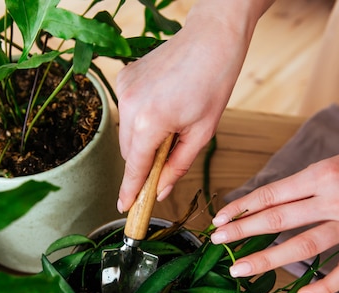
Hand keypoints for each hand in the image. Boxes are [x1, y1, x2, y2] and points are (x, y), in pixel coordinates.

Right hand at [116, 0, 271, 212]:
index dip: (130, 191)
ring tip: (172, 122)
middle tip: (166, 161)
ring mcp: (123, 89)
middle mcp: (129, 105)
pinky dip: (141, 118)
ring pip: (126, 133)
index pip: (135, 168)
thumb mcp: (202, 132)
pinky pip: (127, 111)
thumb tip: (160, 190)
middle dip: (144, 163)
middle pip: (129, 152)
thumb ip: (177, 165)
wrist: (211, 37)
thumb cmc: (214, 81)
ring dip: (143, 140)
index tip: (124, 208)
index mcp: (149, 122)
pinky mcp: (123, 78)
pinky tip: (163, 105)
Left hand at [211, 135, 338, 292]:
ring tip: (240, 269)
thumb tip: (275, 198)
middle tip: (217, 242)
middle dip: (242, 231)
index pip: (272, 194)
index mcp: (323, 174)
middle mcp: (334, 199)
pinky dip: (324, 287)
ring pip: (302, 247)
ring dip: (266, 259)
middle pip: (278, 220)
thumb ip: (308, 180)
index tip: (221, 217)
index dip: (242, 207)